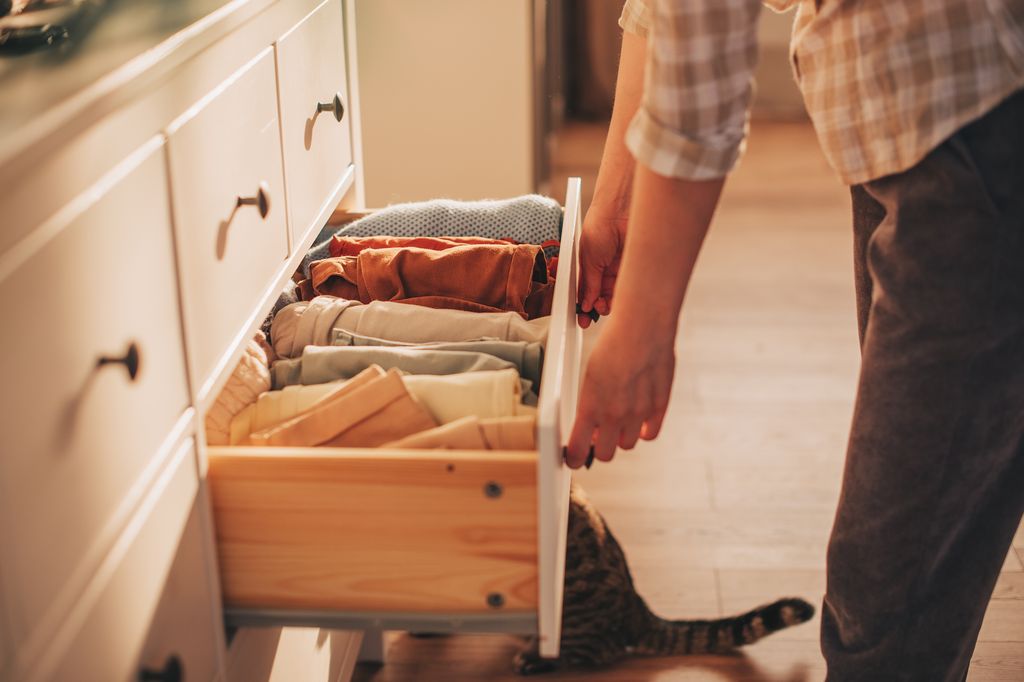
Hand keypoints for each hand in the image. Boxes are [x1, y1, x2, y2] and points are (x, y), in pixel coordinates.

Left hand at [565, 318, 674, 467]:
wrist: (642, 326)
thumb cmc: (613, 345)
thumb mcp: (590, 374)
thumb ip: (591, 403)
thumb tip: (590, 424)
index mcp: (591, 406)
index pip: (578, 450)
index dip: (574, 458)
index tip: (572, 458)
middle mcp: (614, 414)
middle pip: (605, 454)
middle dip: (598, 447)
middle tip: (597, 436)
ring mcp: (638, 413)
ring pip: (627, 445)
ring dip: (621, 437)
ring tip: (618, 421)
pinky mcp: (659, 406)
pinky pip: (649, 434)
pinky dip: (643, 431)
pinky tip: (638, 419)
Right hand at [577, 207, 627, 328]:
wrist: (621, 210)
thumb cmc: (600, 225)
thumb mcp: (588, 258)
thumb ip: (588, 283)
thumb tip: (585, 302)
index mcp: (589, 264)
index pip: (586, 290)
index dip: (584, 305)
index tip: (581, 318)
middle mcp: (604, 267)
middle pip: (601, 295)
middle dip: (597, 307)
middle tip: (595, 312)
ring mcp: (619, 268)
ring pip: (615, 294)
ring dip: (610, 303)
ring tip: (605, 307)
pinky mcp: (634, 267)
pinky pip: (628, 286)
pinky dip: (623, 295)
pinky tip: (618, 299)